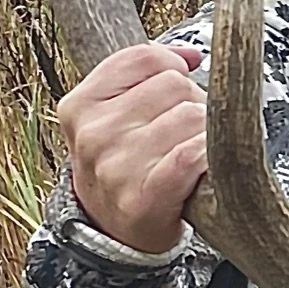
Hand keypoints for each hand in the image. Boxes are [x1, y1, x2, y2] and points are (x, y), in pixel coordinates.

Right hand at [57, 42, 207, 252]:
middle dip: (192, 103)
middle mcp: (92, 134)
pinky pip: (192, 155)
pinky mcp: (144, 198)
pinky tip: (204, 166)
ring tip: (191, 153)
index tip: (174, 94)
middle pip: (175, 85)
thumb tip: (191, 55)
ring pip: (192, 116)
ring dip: (206, 132)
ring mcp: (115, 167)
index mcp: (80, 105)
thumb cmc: (125, 163)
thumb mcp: (113, 113)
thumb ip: (145, 72)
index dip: (173, 70)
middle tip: (185, 133)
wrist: (115, 232)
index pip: (146, 58)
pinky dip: (208, 156)